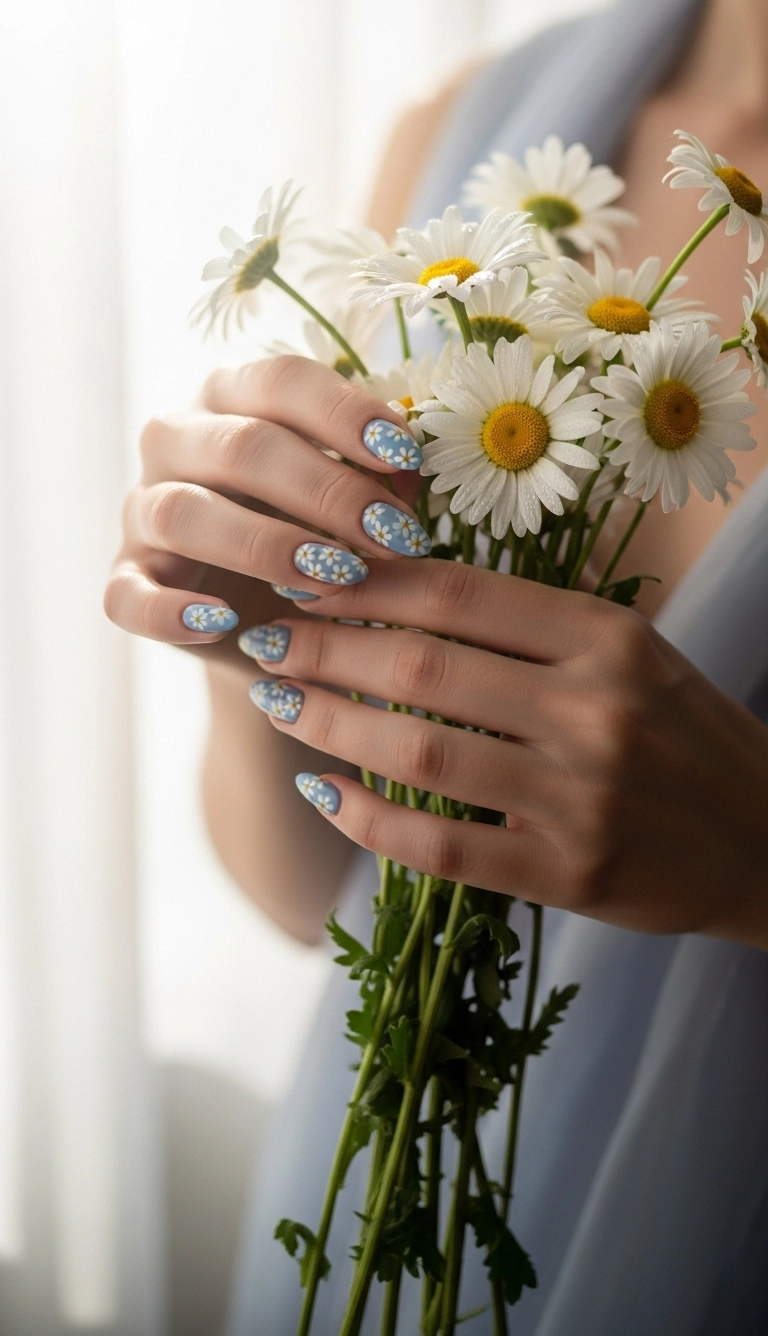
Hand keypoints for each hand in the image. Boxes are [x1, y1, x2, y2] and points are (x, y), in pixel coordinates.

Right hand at [104, 356, 426, 664]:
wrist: (266, 613)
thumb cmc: (317, 527)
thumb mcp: (353, 496)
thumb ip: (380, 475)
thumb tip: (411, 471)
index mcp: (235, 396)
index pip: (283, 382)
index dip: (345, 413)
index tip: (405, 455)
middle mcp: (177, 440)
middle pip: (242, 447)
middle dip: (326, 491)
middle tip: (392, 536)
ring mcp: (143, 508)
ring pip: (183, 513)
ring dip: (264, 546)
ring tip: (333, 577)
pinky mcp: (125, 578)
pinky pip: (128, 595)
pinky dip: (170, 612)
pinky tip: (224, 623)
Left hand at [243, 559, 767, 947]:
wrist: (767, 837)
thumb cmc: (684, 733)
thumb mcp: (629, 653)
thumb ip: (531, 626)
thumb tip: (398, 591)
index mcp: (607, 638)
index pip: (457, 593)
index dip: (362, 584)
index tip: (303, 580)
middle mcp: (595, 710)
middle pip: (423, 665)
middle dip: (324, 649)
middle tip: (265, 644)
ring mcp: (581, 797)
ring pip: (421, 752)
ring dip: (330, 725)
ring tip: (280, 705)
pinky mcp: (569, 874)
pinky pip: (443, 847)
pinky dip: (370, 821)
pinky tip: (325, 795)